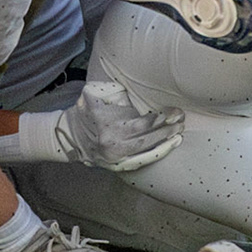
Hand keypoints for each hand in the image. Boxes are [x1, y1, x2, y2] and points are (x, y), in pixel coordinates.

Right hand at [56, 80, 183, 171]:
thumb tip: (133, 85)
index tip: (173, 111)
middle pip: (147, 138)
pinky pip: (142, 161)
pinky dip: (158, 153)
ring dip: (166, 141)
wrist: (70, 137)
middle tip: (181, 119)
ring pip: (146, 150)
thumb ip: (112, 89)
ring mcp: (115, 157)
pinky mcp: (118, 166)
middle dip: (167, 129)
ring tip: (180, 132)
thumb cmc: (86, 112)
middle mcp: (112, 143)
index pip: (140, 124)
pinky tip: (171, 146)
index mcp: (107, 124)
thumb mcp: (93, 93)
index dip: (159, 118)